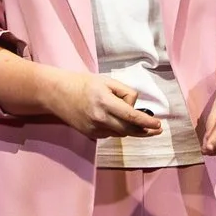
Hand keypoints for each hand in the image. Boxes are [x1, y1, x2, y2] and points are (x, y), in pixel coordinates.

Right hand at [48, 72, 164, 141]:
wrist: (57, 94)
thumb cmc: (83, 83)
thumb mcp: (106, 81)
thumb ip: (125, 92)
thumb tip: (135, 106)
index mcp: (105, 101)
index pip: (131, 115)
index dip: (147, 122)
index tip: (158, 124)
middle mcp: (100, 117)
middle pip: (129, 129)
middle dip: (145, 131)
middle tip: (157, 130)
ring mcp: (94, 128)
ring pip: (121, 133)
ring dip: (131, 129)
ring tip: (139, 123)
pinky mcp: (90, 134)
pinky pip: (110, 134)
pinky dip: (118, 129)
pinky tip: (116, 121)